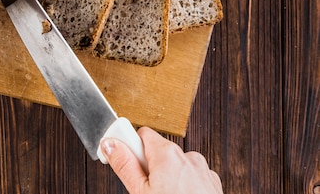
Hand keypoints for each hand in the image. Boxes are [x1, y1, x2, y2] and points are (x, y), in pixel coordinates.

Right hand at [101, 127, 222, 193]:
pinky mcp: (211, 184)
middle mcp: (188, 157)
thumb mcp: (139, 192)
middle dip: (148, 167)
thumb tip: (110, 145)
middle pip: (158, 152)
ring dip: (167, 178)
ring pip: (175, 166)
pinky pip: (191, 177)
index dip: (129, 148)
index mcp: (168, 154)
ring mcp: (203, 170)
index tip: (123, 160)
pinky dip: (183, 185)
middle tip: (144, 189)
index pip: (141, 134)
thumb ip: (124, 165)